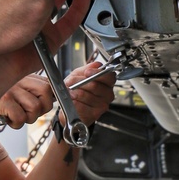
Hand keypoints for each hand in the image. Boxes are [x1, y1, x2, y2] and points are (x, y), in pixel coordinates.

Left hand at [0, 58, 114, 129]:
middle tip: (71, 83)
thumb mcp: (78, 76)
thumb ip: (86, 69)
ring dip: (74, 93)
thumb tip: (96, 64)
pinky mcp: (94, 115)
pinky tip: (72, 102)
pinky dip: (73, 102)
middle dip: (80, 83)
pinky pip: (81, 105)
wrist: (69, 109)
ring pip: (86, 95)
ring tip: (70, 93)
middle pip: (95, 85)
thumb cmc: (76, 92)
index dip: (97, 73)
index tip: (87, 72)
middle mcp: (107, 95)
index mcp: (106, 84)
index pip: (109, 77)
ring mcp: (102, 106)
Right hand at [0, 73, 52, 128]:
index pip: (48, 84)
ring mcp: (9, 89)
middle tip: (28, 113)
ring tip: (14, 115)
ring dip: (26, 118)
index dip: (51, 98)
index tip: (44, 106)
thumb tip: (66, 96)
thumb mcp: (18, 94)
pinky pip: (20, 118)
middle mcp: (17, 79)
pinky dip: (15, 124)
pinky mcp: (1, 101)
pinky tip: (6, 119)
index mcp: (23, 76)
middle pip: (46, 92)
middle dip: (41, 109)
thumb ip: (37, 93)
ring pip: (34, 108)